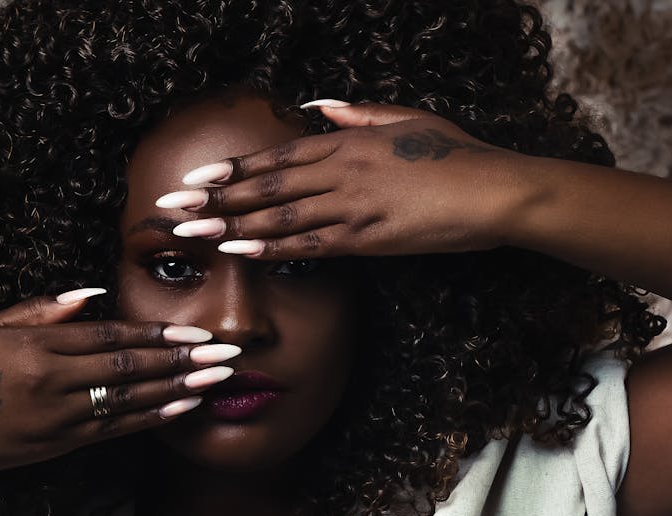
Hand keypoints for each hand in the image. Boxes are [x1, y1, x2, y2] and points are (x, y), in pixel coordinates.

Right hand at [0, 289, 240, 477]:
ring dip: (177, 389)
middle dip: (181, 360)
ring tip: (215, 380)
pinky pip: (116, 430)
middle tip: (223, 355)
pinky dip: (152, 418)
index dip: (155, 333)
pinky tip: (181, 407)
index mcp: (38, 348)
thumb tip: (95, 295)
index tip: (193, 330)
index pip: (109, 338)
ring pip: (130, 401)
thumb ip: (46, 309)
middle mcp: (53, 383)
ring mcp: (59, 418)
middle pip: (129, 368)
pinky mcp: (61, 445)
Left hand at [157, 100, 541, 258]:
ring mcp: (354, 207)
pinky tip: (244, 252)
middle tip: (174, 207)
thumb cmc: (457, 155)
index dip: (234, 168)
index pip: (278, 157)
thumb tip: (322, 108)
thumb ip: (359, 115)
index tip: (198, 176)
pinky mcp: (370, 240)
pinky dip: (275, 249)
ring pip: (281, 216)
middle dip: (216, 198)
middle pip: (268, 186)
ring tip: (194, 233)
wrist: (497, 191)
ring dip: (233, 225)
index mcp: (349, 143)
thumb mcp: (406, 119)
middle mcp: (343, 172)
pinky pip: (313, 246)